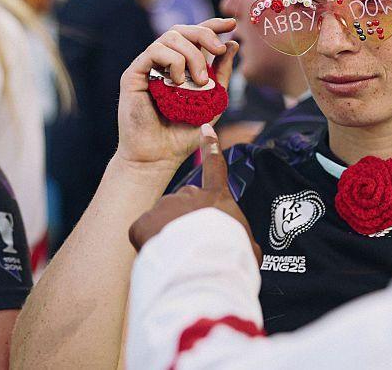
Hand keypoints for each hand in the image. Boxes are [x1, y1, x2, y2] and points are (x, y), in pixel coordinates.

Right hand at [117, 18, 239, 166]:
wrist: (160, 155)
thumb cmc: (185, 131)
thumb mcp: (213, 99)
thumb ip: (222, 73)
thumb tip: (232, 44)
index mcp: (182, 64)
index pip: (195, 35)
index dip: (212, 25)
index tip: (231, 24)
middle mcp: (164, 62)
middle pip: (182, 30)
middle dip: (205, 34)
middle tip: (219, 50)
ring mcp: (148, 66)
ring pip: (170, 37)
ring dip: (191, 54)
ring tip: (199, 80)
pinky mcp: (134, 74)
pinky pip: (153, 51)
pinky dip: (172, 61)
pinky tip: (179, 81)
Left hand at [128, 124, 262, 263]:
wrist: (202, 263)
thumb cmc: (231, 256)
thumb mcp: (247, 245)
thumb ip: (243, 239)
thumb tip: (249, 248)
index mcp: (217, 198)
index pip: (215, 167)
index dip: (211, 146)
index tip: (206, 128)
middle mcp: (190, 195)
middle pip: (183, 203)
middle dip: (184, 221)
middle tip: (191, 244)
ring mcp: (164, 205)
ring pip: (162, 220)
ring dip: (167, 235)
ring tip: (178, 255)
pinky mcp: (142, 222)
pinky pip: (144, 233)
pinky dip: (150, 245)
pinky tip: (161, 255)